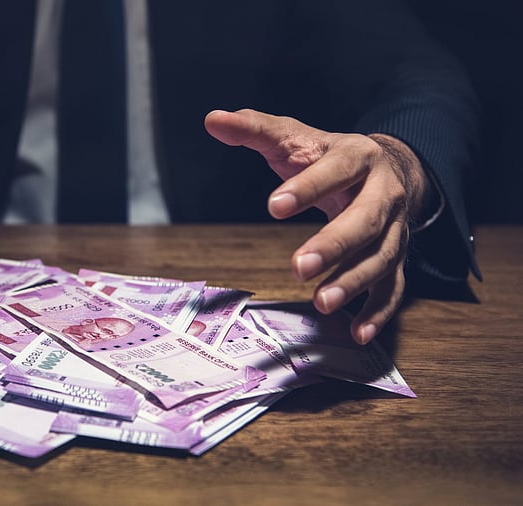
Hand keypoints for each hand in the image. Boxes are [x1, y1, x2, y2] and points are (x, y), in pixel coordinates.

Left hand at [205, 109, 433, 343]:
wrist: (388, 167)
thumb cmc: (328, 155)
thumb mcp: (294, 136)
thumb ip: (255, 129)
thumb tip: (213, 119)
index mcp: (359, 157)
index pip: (337, 169)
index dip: (308, 187)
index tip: (273, 206)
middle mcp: (385, 193)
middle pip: (366, 220)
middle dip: (334, 244)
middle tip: (298, 266)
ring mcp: (395, 228)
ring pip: (382, 256)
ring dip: (354, 281)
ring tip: (321, 302)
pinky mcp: (396, 257)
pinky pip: (393, 287)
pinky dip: (378, 311)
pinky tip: (357, 332)